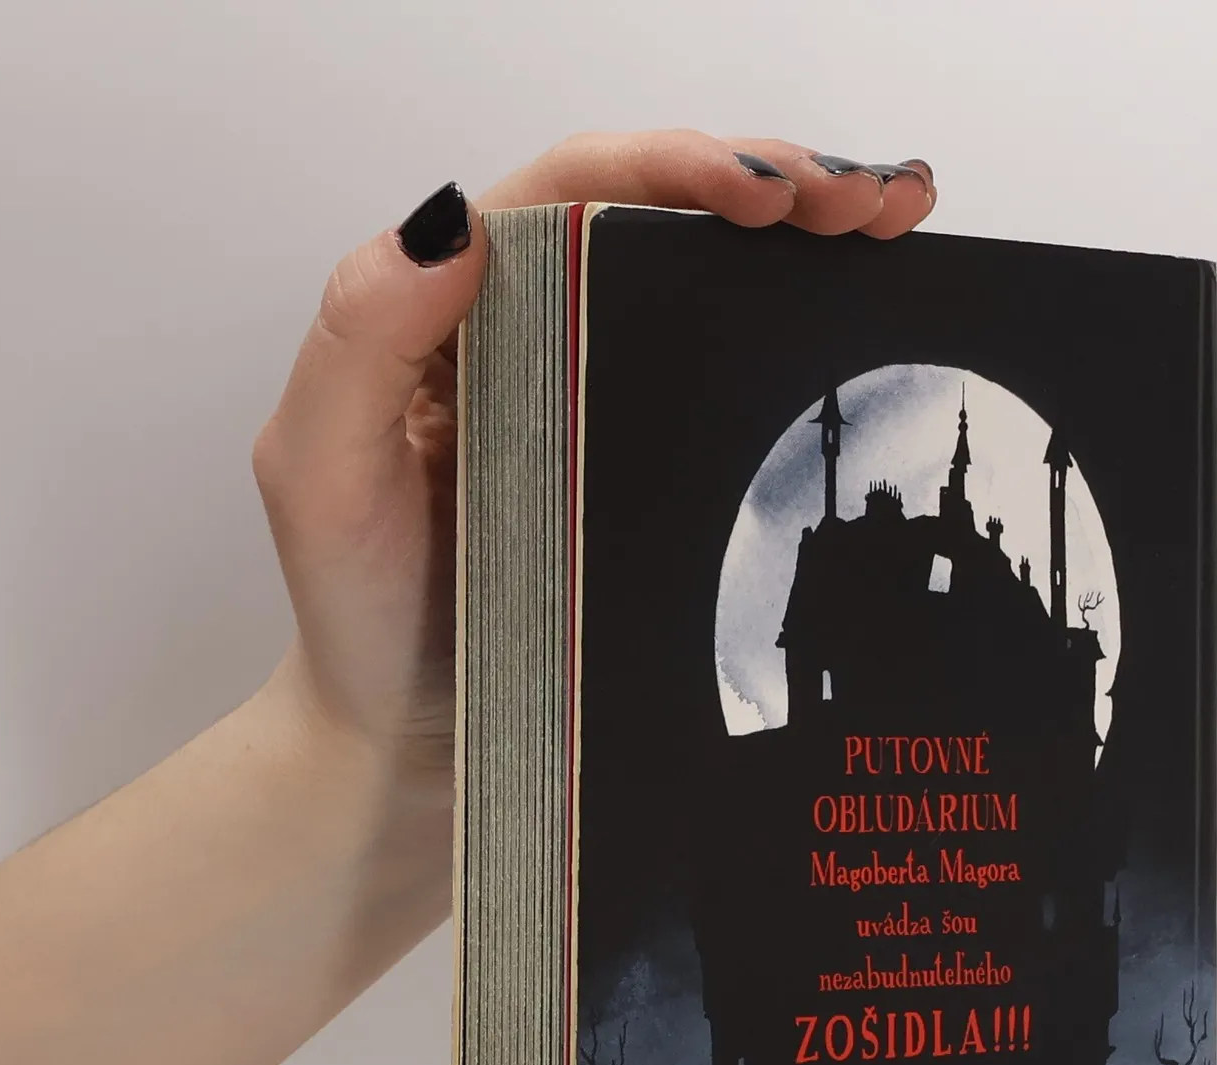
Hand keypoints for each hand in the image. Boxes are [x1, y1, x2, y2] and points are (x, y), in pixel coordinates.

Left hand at [250, 131, 938, 836]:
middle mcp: (543, 337)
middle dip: (775, 185)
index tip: (761, 195)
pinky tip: (874, 313)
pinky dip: (806, 335)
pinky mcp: (658, 473)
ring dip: (810, 244)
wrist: (415, 744)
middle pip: (664, 220)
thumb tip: (449, 226)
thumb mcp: (318, 475)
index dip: (672, 169)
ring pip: (712, 287)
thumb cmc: (360, 616)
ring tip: (898, 225)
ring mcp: (608, 404)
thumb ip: (356, 342)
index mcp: (463, 313)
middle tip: (869, 204)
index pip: (574, 195)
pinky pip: (733, 384)